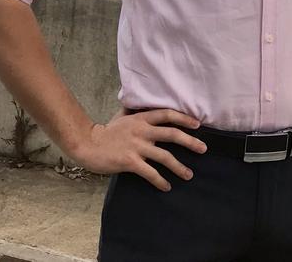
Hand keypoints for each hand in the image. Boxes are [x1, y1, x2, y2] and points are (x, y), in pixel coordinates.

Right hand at [71, 108, 206, 190]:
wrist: (88, 144)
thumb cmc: (106, 131)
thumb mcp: (123, 117)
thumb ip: (136, 113)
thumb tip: (143, 104)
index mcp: (141, 118)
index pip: (167, 114)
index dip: (184, 118)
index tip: (197, 124)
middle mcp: (142, 130)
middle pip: (172, 134)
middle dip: (190, 142)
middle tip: (203, 149)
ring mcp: (137, 146)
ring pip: (164, 156)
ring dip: (179, 167)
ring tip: (189, 174)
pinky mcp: (130, 162)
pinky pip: (150, 172)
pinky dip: (160, 181)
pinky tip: (167, 187)